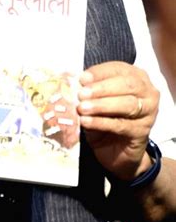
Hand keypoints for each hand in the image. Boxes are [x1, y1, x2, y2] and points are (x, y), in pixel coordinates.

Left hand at [77, 61, 159, 180]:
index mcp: (135, 77)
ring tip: (82, 108)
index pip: (118, 69)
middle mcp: (146, 92)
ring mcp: (148, 113)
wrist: (116, 152)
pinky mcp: (142, 132)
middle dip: (102, 88)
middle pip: (127, 85)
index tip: (82, 78)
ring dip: (102, 105)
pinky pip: (121, 125)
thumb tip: (73, 84)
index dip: (99, 73)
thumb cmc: (106, 119)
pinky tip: (86, 121)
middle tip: (81, 94)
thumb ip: (89, 91)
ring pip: (127, 104)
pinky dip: (101, 122)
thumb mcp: (95, 101)